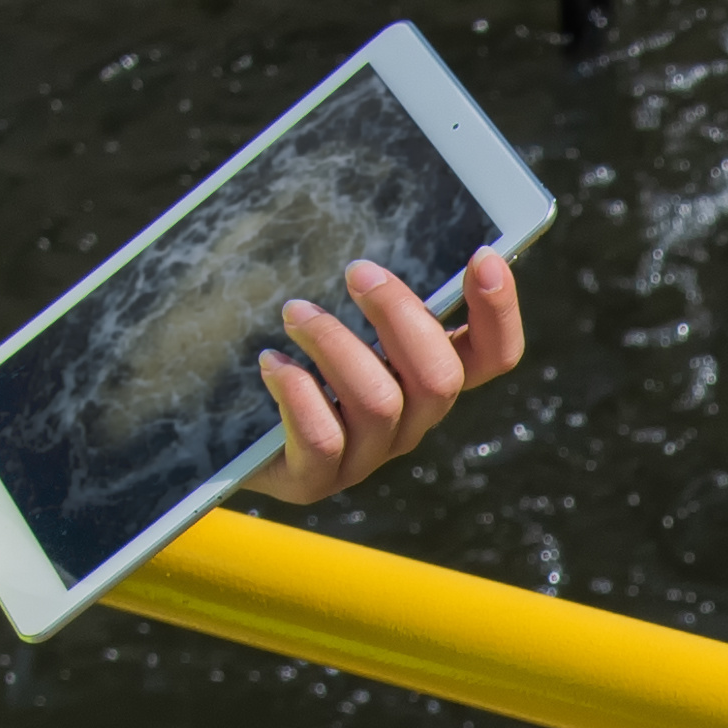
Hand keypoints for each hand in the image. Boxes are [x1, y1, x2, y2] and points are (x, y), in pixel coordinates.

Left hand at [251, 249, 527, 505]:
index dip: (499, 313)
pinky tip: (272, 362)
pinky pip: (322, 438)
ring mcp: (366, 457)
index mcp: (430, 378)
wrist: (228, 432)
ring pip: (379, 402)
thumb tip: (382, 247)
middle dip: (399, 313)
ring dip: (335, 343)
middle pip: (439, 378)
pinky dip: (297, 391)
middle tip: (356, 271)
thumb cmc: (299, 356)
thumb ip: (378, 295)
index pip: (494, 357)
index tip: (482, 257)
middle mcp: (411, 423)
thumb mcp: (348, 320)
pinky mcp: (315, 480)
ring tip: (294, 312)